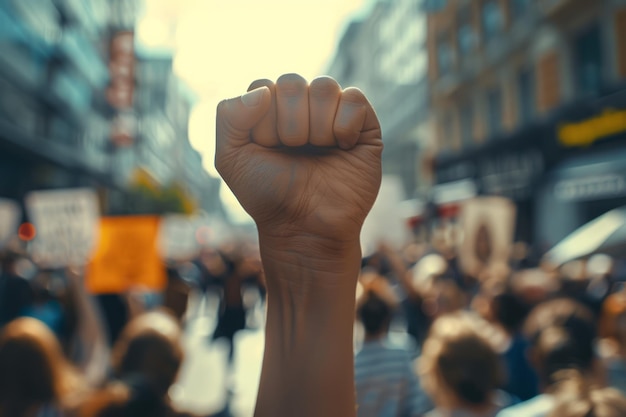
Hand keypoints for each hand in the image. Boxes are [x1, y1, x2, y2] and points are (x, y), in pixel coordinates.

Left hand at [215, 74, 382, 243]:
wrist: (306, 227)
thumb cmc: (269, 195)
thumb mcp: (231, 158)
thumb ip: (229, 116)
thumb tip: (264, 91)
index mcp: (270, 112)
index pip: (264, 86)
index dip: (263, 120)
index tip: (267, 149)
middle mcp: (302, 110)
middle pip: (293, 83)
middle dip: (289, 123)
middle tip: (294, 151)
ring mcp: (333, 116)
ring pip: (325, 86)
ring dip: (316, 125)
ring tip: (319, 151)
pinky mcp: (363, 127)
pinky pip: (355, 99)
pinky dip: (344, 125)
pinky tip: (343, 148)